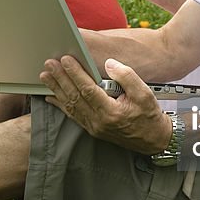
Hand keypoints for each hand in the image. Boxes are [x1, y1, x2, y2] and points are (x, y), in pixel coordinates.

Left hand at [39, 56, 171, 153]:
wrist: (153, 140)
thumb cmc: (149, 115)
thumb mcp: (144, 92)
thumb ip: (126, 76)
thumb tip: (109, 64)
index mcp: (111, 112)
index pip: (87, 89)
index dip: (75, 73)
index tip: (65, 60)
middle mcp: (98, 121)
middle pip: (74, 97)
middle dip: (60, 79)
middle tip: (49, 64)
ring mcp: (93, 127)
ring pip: (70, 106)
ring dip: (56, 89)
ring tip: (46, 76)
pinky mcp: (92, 129)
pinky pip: (72, 115)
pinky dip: (60, 104)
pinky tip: (51, 96)